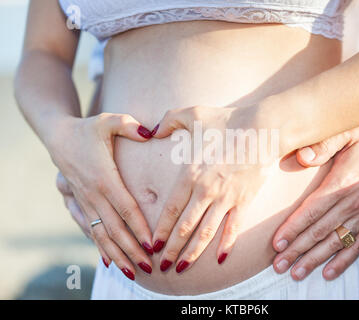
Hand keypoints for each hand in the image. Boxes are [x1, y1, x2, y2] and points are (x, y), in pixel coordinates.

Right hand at [50, 113, 155, 278]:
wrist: (58, 137)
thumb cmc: (88, 129)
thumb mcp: (108, 121)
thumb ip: (129, 125)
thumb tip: (150, 132)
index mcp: (104, 178)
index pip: (126, 208)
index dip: (139, 227)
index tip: (152, 244)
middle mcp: (94, 195)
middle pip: (115, 228)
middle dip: (132, 250)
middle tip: (148, 267)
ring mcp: (85, 202)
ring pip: (102, 234)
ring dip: (117, 254)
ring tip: (132, 272)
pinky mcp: (81, 205)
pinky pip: (91, 230)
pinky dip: (100, 247)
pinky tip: (110, 261)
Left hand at [151, 105, 275, 272]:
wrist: (263, 128)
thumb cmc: (227, 120)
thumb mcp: (192, 114)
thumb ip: (167, 121)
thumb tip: (151, 130)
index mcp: (190, 174)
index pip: (171, 210)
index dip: (160, 230)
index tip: (151, 245)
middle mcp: (206, 191)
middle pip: (185, 227)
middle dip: (171, 249)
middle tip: (161, 267)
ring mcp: (226, 198)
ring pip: (206, 232)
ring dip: (193, 253)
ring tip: (182, 269)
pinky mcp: (244, 200)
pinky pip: (233, 228)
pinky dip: (226, 245)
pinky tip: (219, 260)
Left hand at [272, 120, 358, 280]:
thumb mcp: (347, 133)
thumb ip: (323, 145)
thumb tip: (300, 157)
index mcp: (341, 183)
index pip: (311, 211)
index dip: (293, 229)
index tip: (277, 243)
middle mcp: (353, 204)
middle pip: (319, 232)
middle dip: (296, 250)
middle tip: (278, 265)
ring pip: (335, 243)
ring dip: (314, 260)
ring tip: (296, 273)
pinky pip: (358, 246)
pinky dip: (343, 261)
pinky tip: (328, 272)